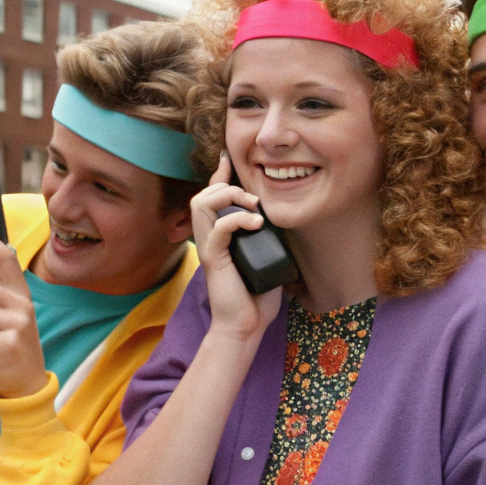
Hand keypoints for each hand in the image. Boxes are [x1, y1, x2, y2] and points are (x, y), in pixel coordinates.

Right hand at [189, 155, 281, 342]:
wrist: (246, 325)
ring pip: (202, 204)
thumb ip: (267, 237)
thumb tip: (283, 221)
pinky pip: (217, 228)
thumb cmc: (256, 296)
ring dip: (229, 197)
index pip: (212, 197)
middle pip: (203, 194)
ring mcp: (209, 247)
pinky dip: (237, 220)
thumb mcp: (266, 256)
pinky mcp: (212, 259)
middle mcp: (210, 238)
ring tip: (253, 208)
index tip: (229, 159)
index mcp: (220, 235)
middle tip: (254, 200)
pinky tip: (256, 225)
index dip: (220, 175)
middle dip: (228, 186)